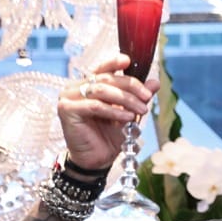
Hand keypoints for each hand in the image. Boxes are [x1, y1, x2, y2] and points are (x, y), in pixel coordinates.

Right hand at [58, 54, 158, 170]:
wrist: (97, 159)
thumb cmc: (110, 136)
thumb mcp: (128, 113)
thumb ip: (138, 97)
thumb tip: (155, 82)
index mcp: (89, 84)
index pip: (102, 68)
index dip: (114, 62)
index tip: (128, 60)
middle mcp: (76, 87)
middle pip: (106, 79)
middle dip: (130, 86)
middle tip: (147, 97)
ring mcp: (68, 97)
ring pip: (102, 90)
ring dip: (125, 99)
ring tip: (141, 109)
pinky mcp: (66, 110)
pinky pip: (95, 106)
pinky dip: (114, 110)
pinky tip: (128, 117)